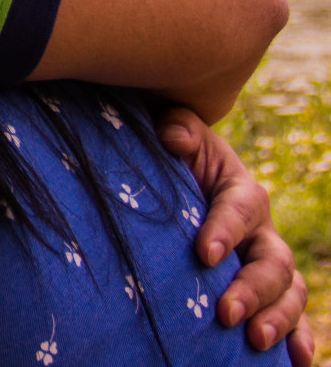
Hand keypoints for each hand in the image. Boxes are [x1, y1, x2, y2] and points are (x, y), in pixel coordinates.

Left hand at [159, 108, 313, 366]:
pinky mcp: (267, 293)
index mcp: (243, 193)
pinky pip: (293, 318)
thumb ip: (178, 129)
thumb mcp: (177, 136)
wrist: (185, 183)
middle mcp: (263, 232)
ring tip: (256, 342)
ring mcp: (269, 265)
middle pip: (272, 262)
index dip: (224, 230)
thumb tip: (172, 136)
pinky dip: (299, 339)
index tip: (203, 253)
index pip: (240, 210)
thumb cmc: (178, 159)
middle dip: (252, 288)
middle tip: (226, 313)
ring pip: (289, 293)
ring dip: (278, 319)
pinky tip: (294, 362)